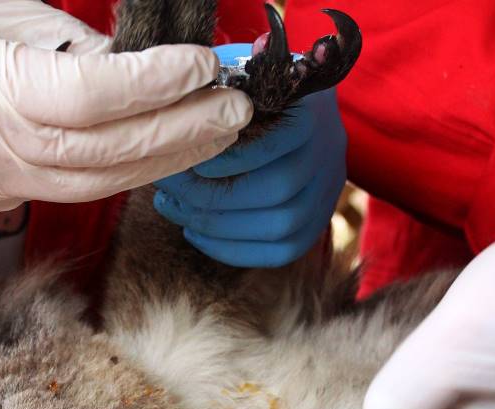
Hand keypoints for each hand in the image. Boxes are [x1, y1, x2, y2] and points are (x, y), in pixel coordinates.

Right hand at [0, 0, 252, 211]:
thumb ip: (53, 36)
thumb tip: (134, 64)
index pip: (79, 96)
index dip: (150, 85)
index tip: (200, 67)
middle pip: (98, 153)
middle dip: (177, 131)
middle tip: (233, 109)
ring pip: (91, 184)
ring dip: (163, 159)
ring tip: (215, 132)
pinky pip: (69, 193)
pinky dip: (123, 174)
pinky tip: (163, 152)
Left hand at [152, 43, 346, 267]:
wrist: (296, 112)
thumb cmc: (251, 89)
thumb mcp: (237, 71)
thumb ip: (216, 82)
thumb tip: (179, 97)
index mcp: (311, 111)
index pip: (280, 139)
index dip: (233, 155)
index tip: (190, 156)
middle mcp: (326, 154)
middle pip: (278, 189)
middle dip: (213, 195)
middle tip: (168, 188)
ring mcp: (325, 194)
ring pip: (280, 226)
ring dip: (218, 225)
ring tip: (175, 209)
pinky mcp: (315, 224)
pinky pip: (280, 251)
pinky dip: (232, 249)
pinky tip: (195, 231)